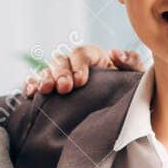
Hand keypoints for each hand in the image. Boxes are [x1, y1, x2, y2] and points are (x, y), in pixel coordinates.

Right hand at [22, 43, 143, 96]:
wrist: (125, 114)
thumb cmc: (130, 91)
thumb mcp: (137, 76)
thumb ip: (131, 62)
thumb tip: (114, 53)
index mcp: (95, 57)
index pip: (82, 53)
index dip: (79, 64)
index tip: (80, 81)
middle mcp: (75, 65)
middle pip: (62, 61)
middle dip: (60, 73)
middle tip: (64, 88)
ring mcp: (62, 78)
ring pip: (47, 71)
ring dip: (44, 78)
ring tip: (44, 91)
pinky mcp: (53, 92)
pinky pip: (37, 84)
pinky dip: (31, 85)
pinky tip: (30, 93)